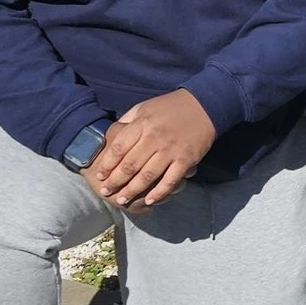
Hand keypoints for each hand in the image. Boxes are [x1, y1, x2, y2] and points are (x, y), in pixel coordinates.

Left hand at [86, 89, 215, 211]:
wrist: (205, 104)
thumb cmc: (171, 106)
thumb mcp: (145, 107)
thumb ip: (128, 121)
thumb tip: (111, 135)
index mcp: (143, 124)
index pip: (119, 148)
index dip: (107, 164)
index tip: (100, 176)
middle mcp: (154, 138)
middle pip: (130, 165)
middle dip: (115, 181)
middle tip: (106, 192)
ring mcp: (171, 150)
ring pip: (147, 176)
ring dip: (132, 190)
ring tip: (122, 199)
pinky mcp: (186, 159)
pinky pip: (170, 181)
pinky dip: (159, 193)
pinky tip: (149, 200)